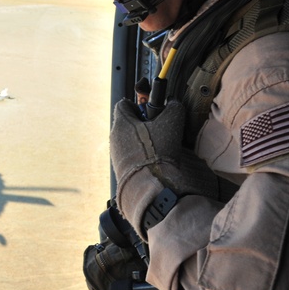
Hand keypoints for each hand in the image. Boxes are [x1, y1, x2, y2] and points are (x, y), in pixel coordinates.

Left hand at [110, 99, 218, 237]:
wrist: (149, 186)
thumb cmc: (157, 151)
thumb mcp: (172, 122)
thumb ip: (173, 108)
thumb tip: (173, 103)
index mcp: (122, 122)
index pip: (124, 104)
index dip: (138, 104)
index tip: (151, 110)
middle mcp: (114, 137)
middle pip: (128, 124)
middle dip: (144, 124)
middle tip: (161, 129)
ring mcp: (116, 154)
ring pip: (130, 141)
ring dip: (144, 142)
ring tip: (161, 147)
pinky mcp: (121, 169)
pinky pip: (131, 157)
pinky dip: (142, 156)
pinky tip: (156, 161)